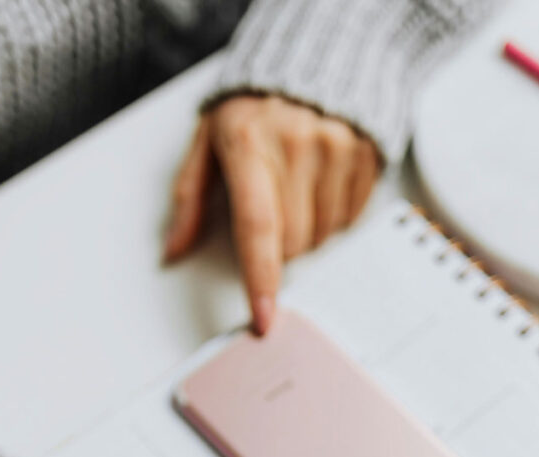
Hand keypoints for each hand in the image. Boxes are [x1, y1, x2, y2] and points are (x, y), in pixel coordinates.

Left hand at [163, 96, 378, 333]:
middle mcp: (296, 146)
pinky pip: (349, 219)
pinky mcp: (365, 155)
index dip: (260, 281)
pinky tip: (321, 184)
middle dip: (279, 245)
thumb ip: (190, 198)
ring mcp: (336, 150)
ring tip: (297, 188)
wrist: (315, 56)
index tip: (264, 318)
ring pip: (322, 236)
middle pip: (291, 244)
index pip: (257, 229)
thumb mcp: (209, 141)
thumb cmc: (256, 106)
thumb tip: (174, 249)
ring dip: (307, 229)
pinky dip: (333, 214)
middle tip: (273, 207)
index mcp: (248, 144)